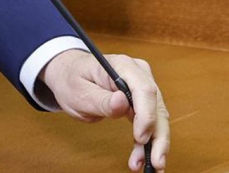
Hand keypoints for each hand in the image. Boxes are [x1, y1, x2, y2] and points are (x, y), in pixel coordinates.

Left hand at [40, 49, 169, 170]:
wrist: (70, 75)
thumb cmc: (73, 80)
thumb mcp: (79, 92)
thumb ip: (101, 99)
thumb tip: (122, 103)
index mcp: (123, 65)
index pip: (143, 89)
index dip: (146, 115)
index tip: (140, 138)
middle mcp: (138, 73)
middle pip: (156, 105)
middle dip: (158, 136)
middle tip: (155, 162)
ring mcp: (142, 85)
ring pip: (158, 116)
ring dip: (156, 143)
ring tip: (148, 165)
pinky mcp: (141, 99)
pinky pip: (151, 120)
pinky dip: (150, 141)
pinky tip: (146, 158)